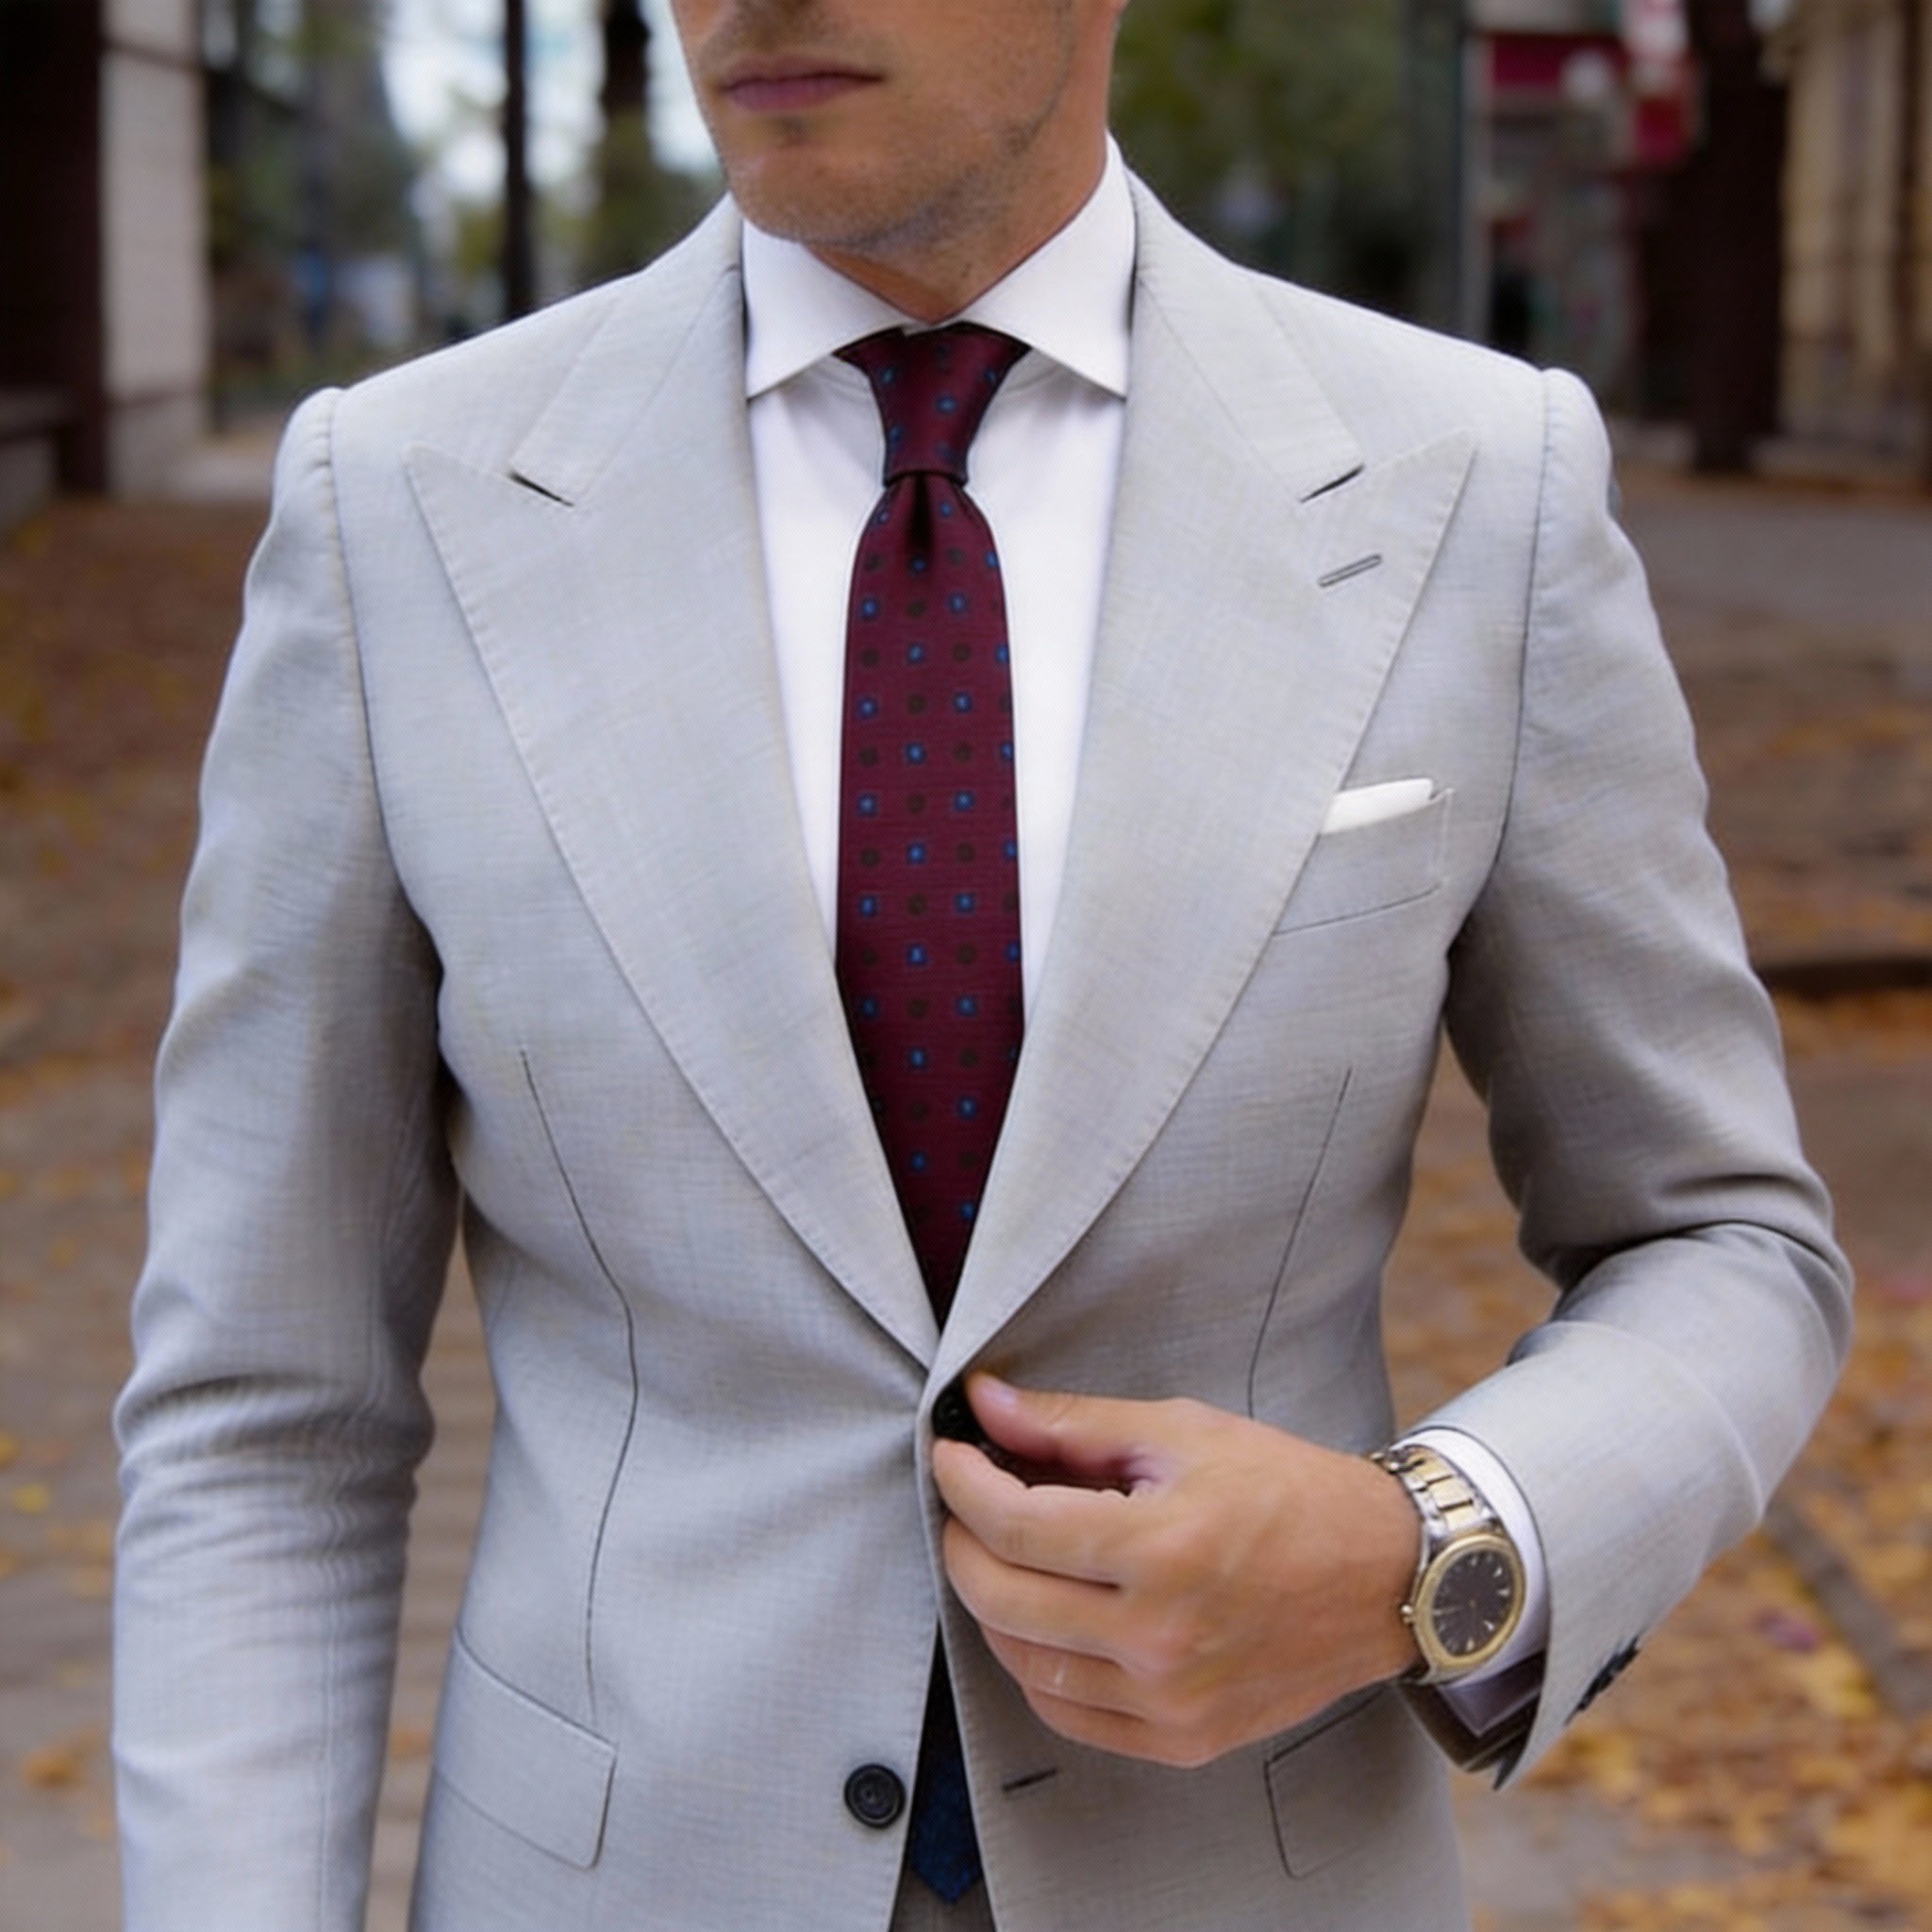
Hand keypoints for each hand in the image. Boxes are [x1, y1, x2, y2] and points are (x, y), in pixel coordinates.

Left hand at [932, 1376, 1420, 1767]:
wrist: (1384, 1576)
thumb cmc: (1286, 1491)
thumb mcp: (1181, 1433)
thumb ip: (1072, 1425)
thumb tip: (984, 1404)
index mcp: (1162, 1549)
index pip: (1015, 1527)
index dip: (963, 1486)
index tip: (951, 1456)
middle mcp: (1161, 1638)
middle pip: (1002, 1599)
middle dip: (962, 1542)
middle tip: (968, 1504)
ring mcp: (1171, 1700)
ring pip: (1023, 1663)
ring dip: (993, 1604)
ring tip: (1005, 1554)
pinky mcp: (1183, 1739)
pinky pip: (1068, 1713)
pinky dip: (1036, 1665)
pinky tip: (1045, 1618)